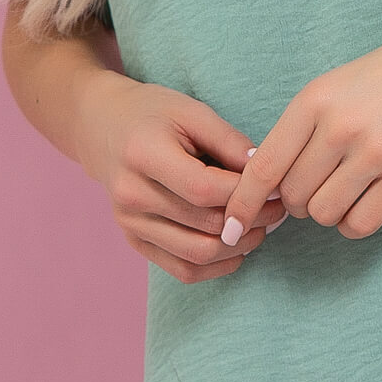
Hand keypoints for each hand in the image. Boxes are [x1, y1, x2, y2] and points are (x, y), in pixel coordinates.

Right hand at [74, 72, 288, 281]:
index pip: (204, 189)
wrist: (103, 128)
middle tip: (278, 208)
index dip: (245, 193)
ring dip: (238, 246)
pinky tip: (238, 247)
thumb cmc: (153, 114)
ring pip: (197, 254)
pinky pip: (182, 269)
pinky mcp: (135, 241)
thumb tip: (266, 173)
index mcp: (143, 155)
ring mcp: (130, 223)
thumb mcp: (192, 112)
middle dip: (251, 220)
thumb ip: (229, 141)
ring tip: (262, 226)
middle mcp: (131, 196)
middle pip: (204, 225)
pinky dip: (216, 266)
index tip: (274, 186)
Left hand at [219, 12, 381, 243]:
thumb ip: (305, 123)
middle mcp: (339, 126)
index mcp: (315, 98)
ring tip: (347, 189)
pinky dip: (355, 223)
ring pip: (323, 214)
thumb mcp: (340, 80)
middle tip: (319, 185)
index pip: (263, 167)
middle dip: (298, 200)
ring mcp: (375, 152)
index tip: (231, 226)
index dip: (241, 204)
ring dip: (329, 210)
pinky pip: (361, 224)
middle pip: (291, 196)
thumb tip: (266, 173)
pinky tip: (367, 202)